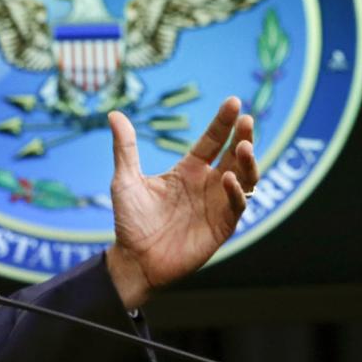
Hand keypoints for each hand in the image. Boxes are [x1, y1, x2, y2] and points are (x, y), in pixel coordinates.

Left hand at [105, 96, 257, 309]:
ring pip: (244, 178)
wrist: (134, 259)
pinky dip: (237, 192)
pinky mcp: (221, 226)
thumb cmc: (131, 220)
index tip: (234, 102)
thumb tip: (114, 114)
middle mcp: (207, 183)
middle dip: (244, 136)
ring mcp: (217, 204)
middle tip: (247, 119)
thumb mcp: (125, 180)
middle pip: (234, 155)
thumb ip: (125, 148)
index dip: (223, 122)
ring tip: (244, 146)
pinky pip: (236, 206)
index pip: (212, 141)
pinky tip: (229, 179)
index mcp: (187, 170)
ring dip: (248, 162)